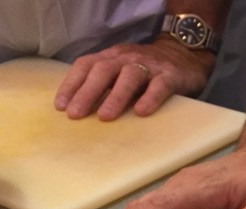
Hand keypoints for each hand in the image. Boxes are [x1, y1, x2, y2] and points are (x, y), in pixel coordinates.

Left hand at [55, 40, 212, 120]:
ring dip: (115, 97)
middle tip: (76, 115)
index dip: (72, 84)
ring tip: (105, 117)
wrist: (184, 55)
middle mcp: (126, 58)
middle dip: (87, 93)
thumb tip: (80, 111)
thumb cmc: (146, 71)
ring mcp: (149, 66)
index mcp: (111, 57)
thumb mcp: (121, 71)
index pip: (86, 65)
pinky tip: (141, 112)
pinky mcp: (170, 76)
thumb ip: (105, 84)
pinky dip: (150, 98)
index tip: (61, 106)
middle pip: (103, 71)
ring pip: (129, 76)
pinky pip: (159, 86)